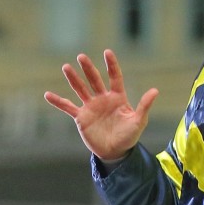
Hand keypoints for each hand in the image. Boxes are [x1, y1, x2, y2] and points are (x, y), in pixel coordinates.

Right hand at [44, 50, 158, 160]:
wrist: (115, 152)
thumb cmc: (129, 136)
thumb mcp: (138, 121)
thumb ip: (144, 106)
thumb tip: (155, 90)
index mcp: (117, 97)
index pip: (114, 77)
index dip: (111, 65)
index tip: (107, 52)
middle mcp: (103, 99)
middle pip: (94, 80)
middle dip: (88, 68)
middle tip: (81, 57)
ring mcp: (91, 107)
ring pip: (80, 89)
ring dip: (73, 79)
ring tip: (66, 67)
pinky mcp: (81, 117)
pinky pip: (67, 107)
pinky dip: (58, 101)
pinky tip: (47, 95)